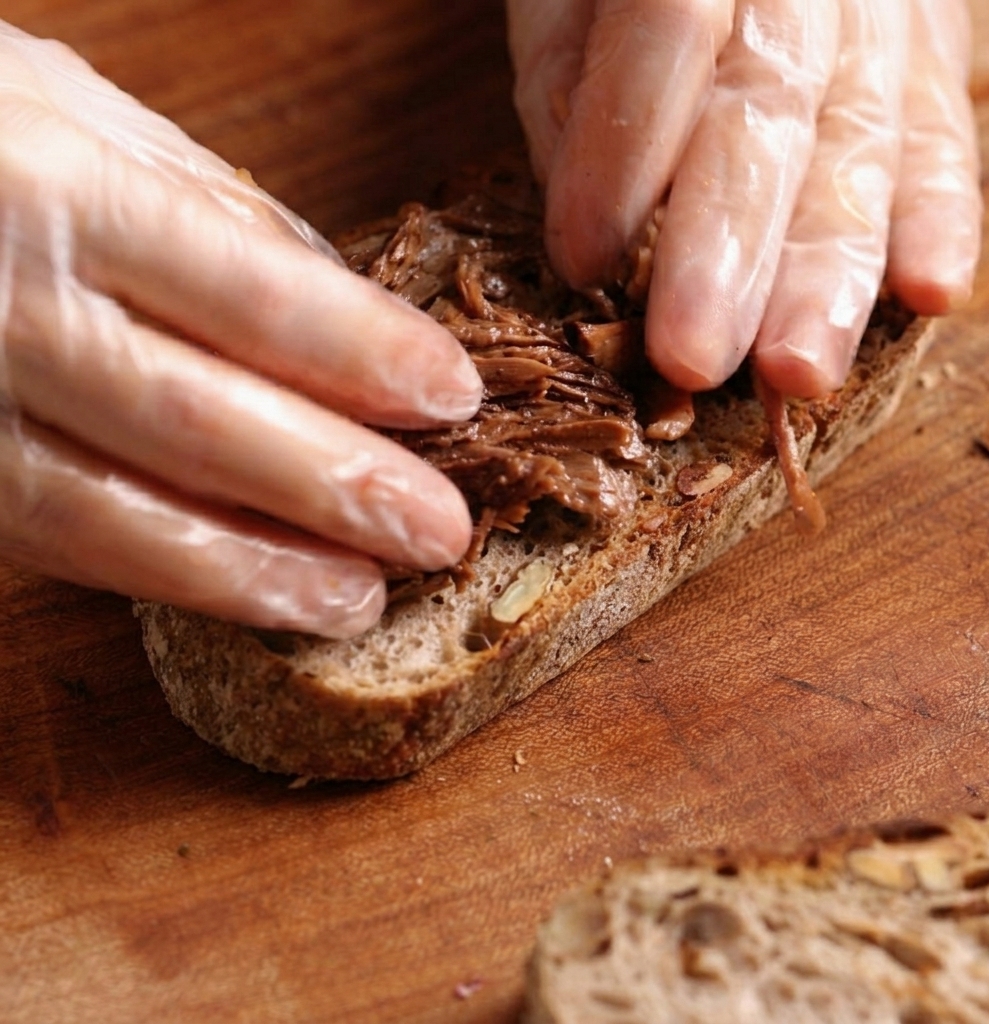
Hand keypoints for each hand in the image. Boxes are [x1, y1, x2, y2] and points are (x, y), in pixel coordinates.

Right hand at [0, 22, 482, 638]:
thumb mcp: (88, 123)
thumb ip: (217, 214)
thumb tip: (346, 304)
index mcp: (62, 195)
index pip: (252, 295)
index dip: (365, 355)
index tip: (451, 397)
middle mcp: (6, 311)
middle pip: (199, 424)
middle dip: (334, 488)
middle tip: (437, 531)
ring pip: (120, 518)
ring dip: (257, 571)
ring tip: (358, 599)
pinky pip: (64, 544)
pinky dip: (172, 575)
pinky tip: (252, 589)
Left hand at [507, 0, 981, 396]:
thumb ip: (567, 83)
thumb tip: (589, 233)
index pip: (671, 30)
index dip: (627, 152)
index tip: (584, 263)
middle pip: (771, 110)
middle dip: (729, 249)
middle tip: (693, 359)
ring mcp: (882, 7)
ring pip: (862, 144)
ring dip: (830, 272)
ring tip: (798, 370)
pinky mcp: (929, 44)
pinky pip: (938, 133)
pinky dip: (935, 218)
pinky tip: (927, 295)